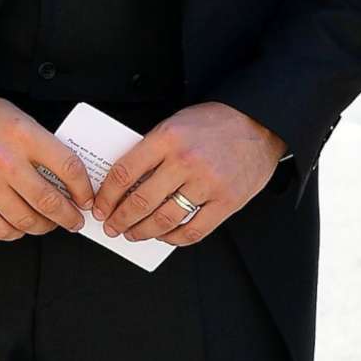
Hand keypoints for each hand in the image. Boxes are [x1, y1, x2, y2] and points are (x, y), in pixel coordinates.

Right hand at [0, 87, 94, 241]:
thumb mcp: (19, 119)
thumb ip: (42, 147)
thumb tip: (67, 180)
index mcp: (23, 135)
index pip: (68, 167)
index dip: (83, 189)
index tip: (86, 198)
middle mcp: (4, 160)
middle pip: (49, 202)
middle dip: (69, 217)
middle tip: (75, 220)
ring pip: (26, 221)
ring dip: (44, 227)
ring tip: (48, 223)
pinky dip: (16, 232)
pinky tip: (20, 225)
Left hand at [93, 102, 283, 246]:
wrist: (260, 123)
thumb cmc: (217, 122)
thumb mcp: (177, 123)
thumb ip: (153, 150)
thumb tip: (126, 183)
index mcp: (168, 138)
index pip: (125, 172)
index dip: (107, 196)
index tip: (101, 207)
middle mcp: (187, 161)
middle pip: (141, 201)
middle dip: (121, 220)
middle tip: (113, 227)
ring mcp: (208, 184)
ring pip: (164, 219)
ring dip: (143, 232)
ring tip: (134, 234)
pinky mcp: (227, 201)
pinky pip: (194, 230)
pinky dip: (174, 238)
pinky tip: (165, 236)